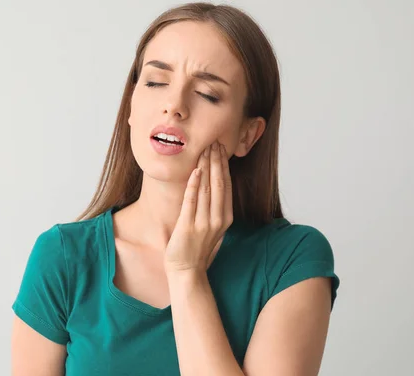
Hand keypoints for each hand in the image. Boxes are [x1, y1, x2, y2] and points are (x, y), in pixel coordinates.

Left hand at [164, 141, 233, 273]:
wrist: (187, 271)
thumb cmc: (197, 248)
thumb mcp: (212, 227)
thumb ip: (214, 209)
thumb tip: (211, 185)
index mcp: (225, 218)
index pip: (226, 186)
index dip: (224, 166)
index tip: (221, 149)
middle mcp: (218, 219)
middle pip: (219, 184)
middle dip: (217, 161)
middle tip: (214, 142)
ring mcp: (203, 223)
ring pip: (207, 189)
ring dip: (206, 167)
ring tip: (205, 150)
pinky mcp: (188, 227)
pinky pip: (192, 202)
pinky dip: (194, 185)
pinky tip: (195, 171)